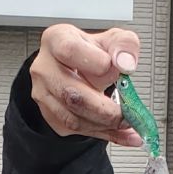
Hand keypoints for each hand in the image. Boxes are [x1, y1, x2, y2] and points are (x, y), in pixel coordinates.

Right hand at [29, 24, 143, 146]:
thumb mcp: (113, 39)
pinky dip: (105, 134)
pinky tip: (124, 134)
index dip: (95, 63)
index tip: (115, 70)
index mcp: (57, 40)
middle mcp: (45, 68)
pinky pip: (78, 131)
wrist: (80, 68)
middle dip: (104, 109)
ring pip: (72, 118)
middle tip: (128, 112)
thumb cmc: (93, 52)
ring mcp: (44, 94)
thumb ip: (124, 45)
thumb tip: (125, 62)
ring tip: (128, 123)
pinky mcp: (52, 116)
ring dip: (105, 125)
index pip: (70, 51)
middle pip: (71, 93)